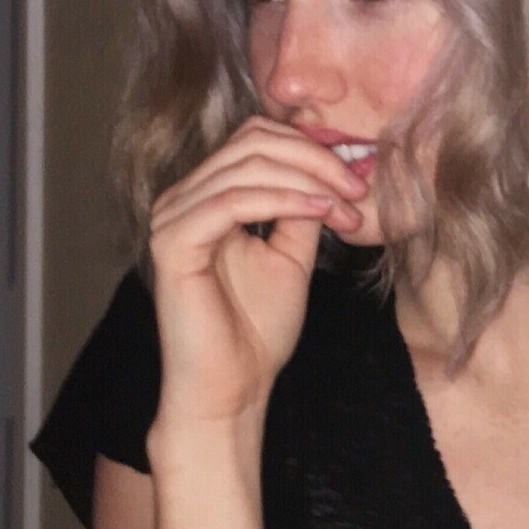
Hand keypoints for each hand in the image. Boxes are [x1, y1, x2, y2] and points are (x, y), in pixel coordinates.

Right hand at [148, 116, 367, 423]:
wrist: (232, 390)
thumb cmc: (256, 330)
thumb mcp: (291, 254)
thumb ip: (302, 206)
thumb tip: (332, 167)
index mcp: (205, 196)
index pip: (254, 139)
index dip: (310, 147)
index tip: (357, 177)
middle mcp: (181, 199)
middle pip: (252, 142)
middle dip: (315, 158)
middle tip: (358, 186)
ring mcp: (170, 218)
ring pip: (246, 166)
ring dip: (307, 179)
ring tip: (346, 204)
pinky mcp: (171, 244)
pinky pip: (231, 202)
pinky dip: (283, 199)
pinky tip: (319, 210)